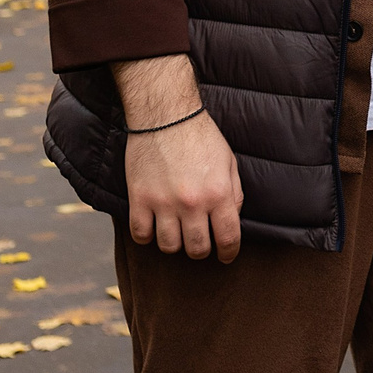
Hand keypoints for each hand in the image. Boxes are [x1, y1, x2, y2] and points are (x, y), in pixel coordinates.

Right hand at [114, 55, 242, 261]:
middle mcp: (192, 203)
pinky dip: (147, 236)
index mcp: (219, 194)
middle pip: (197, 249)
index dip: (228, 253)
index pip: (228, 238)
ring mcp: (163, 203)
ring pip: (169, 246)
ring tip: (177, 231)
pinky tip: (153, 227)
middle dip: (201, 250)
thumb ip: (233, 194)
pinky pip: (140, 235)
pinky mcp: (139, 199)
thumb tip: (231, 221)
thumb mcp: (229, 162)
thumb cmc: (201, 136)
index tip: (226, 256)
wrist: (166, 115)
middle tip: (200, 242)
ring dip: (174, 243)